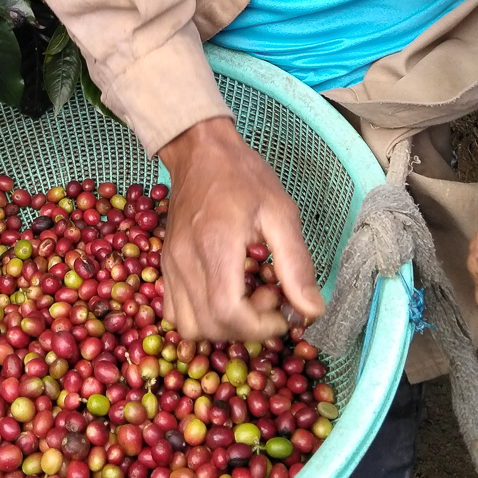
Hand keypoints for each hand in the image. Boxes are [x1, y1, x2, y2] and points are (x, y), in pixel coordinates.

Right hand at [158, 116, 323, 341]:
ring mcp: (170, 264)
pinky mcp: (165, 265)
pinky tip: (223, 294)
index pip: (228, 314)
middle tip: (268, 296)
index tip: (282, 311)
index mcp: (216, 247)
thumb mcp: (281, 212)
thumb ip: (296, 264)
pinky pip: (174, 311)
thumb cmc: (244, 177)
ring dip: (221, 326)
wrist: (200, 150)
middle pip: (209, 326)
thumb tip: (312, 311)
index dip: (260, 327)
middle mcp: (185, 261)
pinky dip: (200, 317)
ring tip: (245, 297)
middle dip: (246, 327)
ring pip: (187, 325)